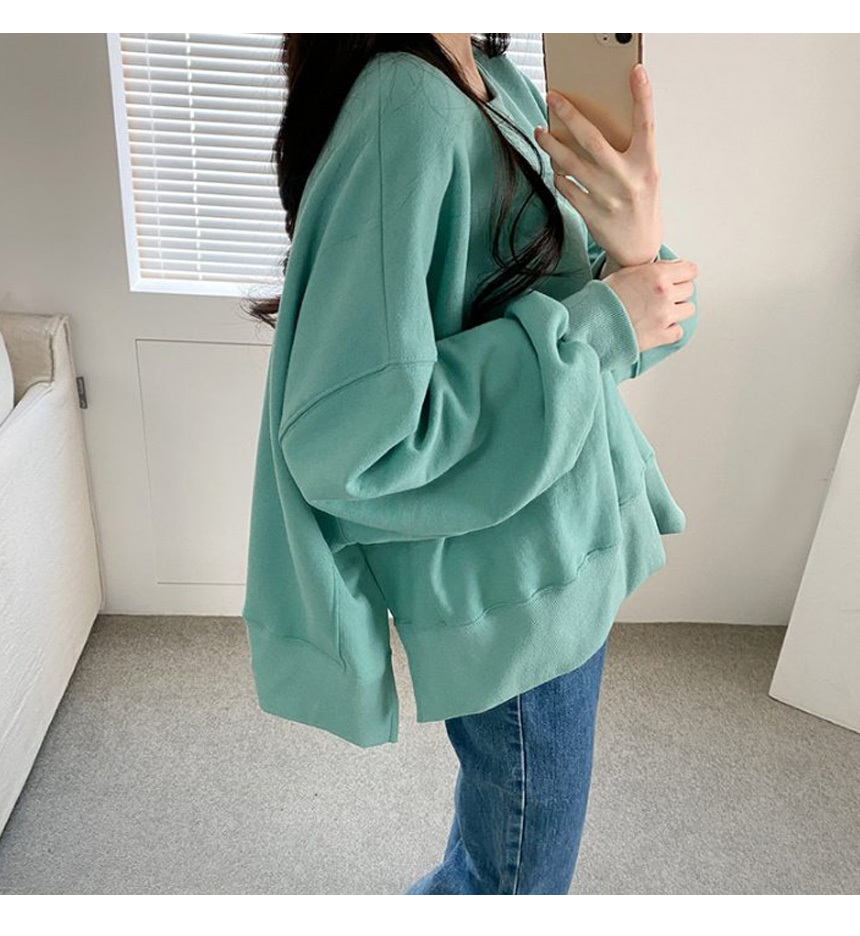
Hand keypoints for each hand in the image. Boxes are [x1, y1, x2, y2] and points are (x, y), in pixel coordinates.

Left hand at [534, 63, 661, 268]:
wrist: (639, 248)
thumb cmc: (640, 204)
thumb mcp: (644, 175)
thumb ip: (628, 153)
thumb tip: (596, 124)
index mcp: (646, 165)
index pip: (646, 124)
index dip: (643, 97)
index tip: (635, 71)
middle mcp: (627, 180)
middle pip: (592, 140)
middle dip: (569, 115)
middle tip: (553, 97)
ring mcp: (608, 198)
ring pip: (571, 164)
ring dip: (551, 145)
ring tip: (540, 132)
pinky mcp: (592, 214)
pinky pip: (566, 188)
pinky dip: (558, 175)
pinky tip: (555, 167)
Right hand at [603, 258, 698, 352]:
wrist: (592, 322)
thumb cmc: (604, 297)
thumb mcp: (627, 272)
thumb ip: (653, 269)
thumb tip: (670, 267)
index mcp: (658, 275)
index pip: (690, 270)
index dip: (683, 273)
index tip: (679, 277)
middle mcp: (664, 294)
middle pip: (689, 289)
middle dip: (678, 291)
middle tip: (664, 295)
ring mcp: (664, 316)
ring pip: (688, 309)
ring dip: (677, 309)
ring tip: (662, 311)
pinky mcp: (661, 335)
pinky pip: (678, 331)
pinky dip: (670, 329)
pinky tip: (658, 325)